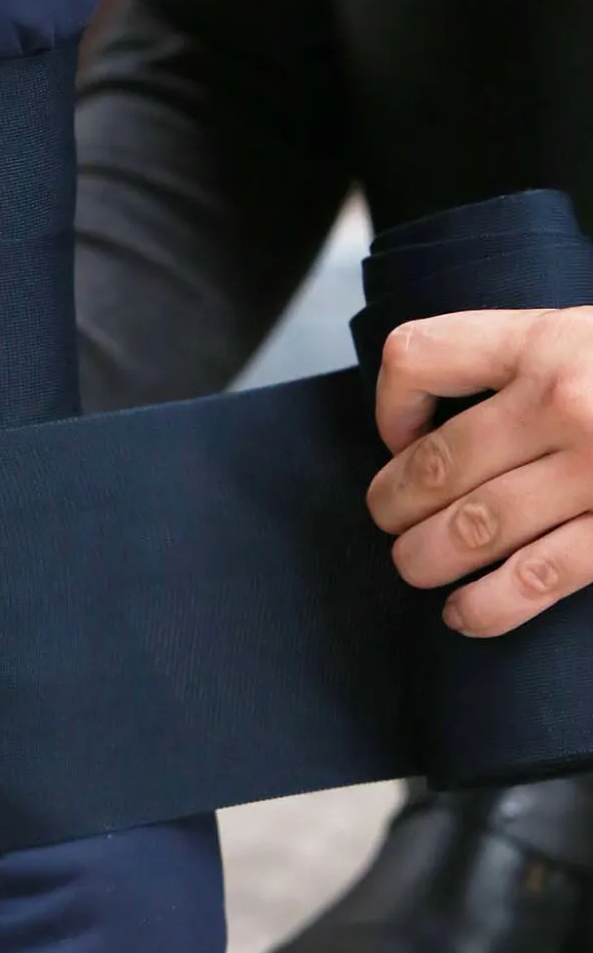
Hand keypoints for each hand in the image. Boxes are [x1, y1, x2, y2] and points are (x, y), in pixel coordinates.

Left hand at [368, 308, 592, 635]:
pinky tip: (466, 613)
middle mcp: (563, 400)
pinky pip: (534, 577)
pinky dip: (485, 605)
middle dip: (394, 503)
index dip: (390, 403)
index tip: (397, 434)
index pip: (421, 355)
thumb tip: (452, 410)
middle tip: (389, 519)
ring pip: (469, 527)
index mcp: (548, 340)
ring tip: (416, 567)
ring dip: (424, 558)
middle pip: (433, 461)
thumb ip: (534, 358)